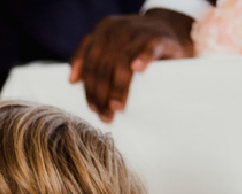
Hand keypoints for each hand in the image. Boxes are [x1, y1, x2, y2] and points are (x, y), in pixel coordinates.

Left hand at [70, 9, 194, 122]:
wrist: (170, 29)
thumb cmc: (136, 46)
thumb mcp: (113, 50)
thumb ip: (93, 61)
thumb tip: (72, 81)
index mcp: (104, 31)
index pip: (90, 63)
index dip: (89, 87)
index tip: (92, 108)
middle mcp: (119, 29)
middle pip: (104, 65)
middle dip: (102, 93)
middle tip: (105, 115)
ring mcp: (138, 31)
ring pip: (122, 60)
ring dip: (118, 86)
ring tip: (118, 107)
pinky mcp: (158, 37)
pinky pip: (149, 47)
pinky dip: (143, 57)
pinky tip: (138, 68)